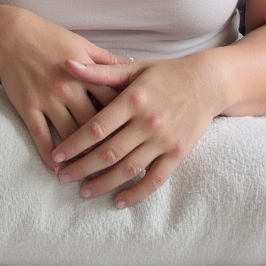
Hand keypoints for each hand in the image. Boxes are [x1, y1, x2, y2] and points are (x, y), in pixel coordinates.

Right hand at [0, 8, 122, 172]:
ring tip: (93, 174)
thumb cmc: (50, 38)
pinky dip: (49, 155)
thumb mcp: (83, 45)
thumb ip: (107, 62)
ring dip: (81, 157)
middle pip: (94, 124)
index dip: (127, 121)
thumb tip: (134, 71)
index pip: (113, 103)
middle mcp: (68, 89)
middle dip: (108, 146)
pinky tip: (58, 169)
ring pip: (70, 135)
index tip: (137, 138)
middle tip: (121, 166)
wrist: (11, 36)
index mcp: (86, 73)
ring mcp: (47, 100)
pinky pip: (41, 136)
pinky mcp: (28, 108)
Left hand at [51, 56, 221, 208]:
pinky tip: (118, 201)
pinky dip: (136, 193)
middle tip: (62, 178)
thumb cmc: (166, 73)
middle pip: (108, 152)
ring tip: (83, 192)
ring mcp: (164, 140)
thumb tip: (66, 64)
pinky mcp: (178, 153)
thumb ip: (100, 72)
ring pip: (128, 169)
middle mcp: (147, 122)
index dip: (74, 144)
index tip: (57, 155)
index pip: (97, 127)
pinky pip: (155, 179)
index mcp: (133, 99)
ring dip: (103, 184)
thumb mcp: (133, 67)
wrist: (208, 82)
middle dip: (82, 168)